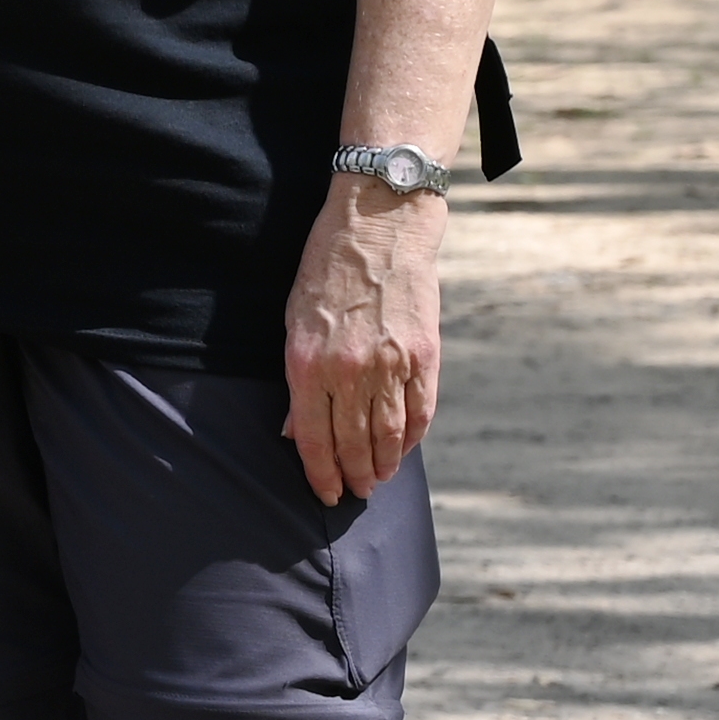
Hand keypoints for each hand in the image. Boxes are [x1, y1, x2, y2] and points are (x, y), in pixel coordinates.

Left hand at [281, 176, 447, 503]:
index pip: (313, 438)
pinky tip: (404, 450)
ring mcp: (391, 364)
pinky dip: (412, 437)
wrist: (379, 226)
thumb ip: (298, 380)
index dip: (319, 473)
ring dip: (383, 464)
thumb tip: (295, 431)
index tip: (325, 492)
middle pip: (351, 442)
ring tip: (379, 480)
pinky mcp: (424, 354)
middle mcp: (349, 370)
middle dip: (353, 475)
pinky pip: (420, 410)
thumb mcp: (293, 321)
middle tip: (356, 493)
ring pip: (388, 434)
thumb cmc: (326, 270)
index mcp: (308, 363)